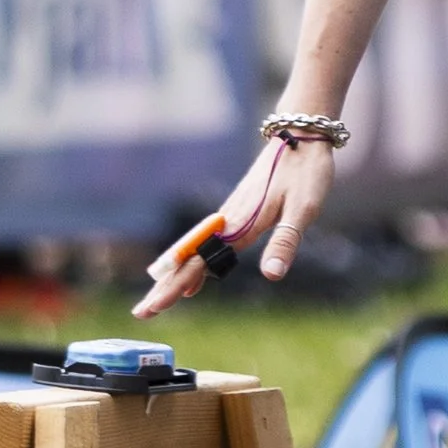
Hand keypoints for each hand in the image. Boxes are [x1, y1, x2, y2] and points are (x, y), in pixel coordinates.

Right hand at [132, 132, 338, 315]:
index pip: (199, 263)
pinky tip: (194, 277)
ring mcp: (230, 215)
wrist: (300, 135)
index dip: (176, 286)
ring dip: (175, 276)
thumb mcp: (303, 209)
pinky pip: (206, 244)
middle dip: (165, 287)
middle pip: (188, 260)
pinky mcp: (237, 211)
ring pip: (195, 252)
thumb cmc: (305, 172)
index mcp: (239, 224)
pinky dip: (192, 263)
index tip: (153, 307)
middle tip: (141, 313)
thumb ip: (285, 241)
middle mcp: (227, 220)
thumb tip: (272, 276)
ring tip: (158, 298)